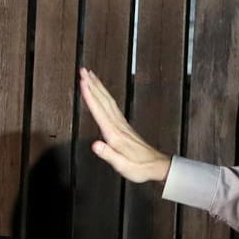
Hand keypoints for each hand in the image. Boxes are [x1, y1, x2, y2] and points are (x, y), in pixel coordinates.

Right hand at [80, 68, 172, 183]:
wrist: (156, 166)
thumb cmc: (139, 167)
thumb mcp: (122, 166)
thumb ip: (108, 154)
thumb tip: (95, 145)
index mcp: (115, 134)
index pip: (100, 111)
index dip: (90, 96)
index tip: (82, 82)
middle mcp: (118, 125)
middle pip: (103, 100)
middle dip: (92, 85)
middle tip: (82, 71)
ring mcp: (121, 123)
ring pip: (108, 100)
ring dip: (98, 86)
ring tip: (89, 74)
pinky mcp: (123, 125)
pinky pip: (112, 105)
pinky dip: (104, 95)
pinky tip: (101, 91)